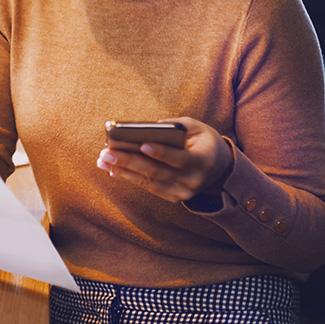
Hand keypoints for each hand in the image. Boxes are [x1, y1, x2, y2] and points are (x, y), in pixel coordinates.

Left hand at [96, 117, 233, 203]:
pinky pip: (149, 188)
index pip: (180, 158)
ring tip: (103, 160)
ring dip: (123, 171)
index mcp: (204, 160)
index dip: (161, 152)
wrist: (221, 169)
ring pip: (149, 182)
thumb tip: (147, 129)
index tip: (141, 144)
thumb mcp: (197, 127)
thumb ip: (176, 126)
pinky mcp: (174, 197)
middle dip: (130, 161)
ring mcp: (183, 192)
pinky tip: (113, 169)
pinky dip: (130, 178)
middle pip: (158, 172)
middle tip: (107, 152)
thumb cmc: (204, 141)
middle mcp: (194, 180)